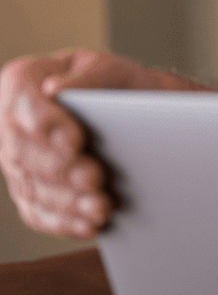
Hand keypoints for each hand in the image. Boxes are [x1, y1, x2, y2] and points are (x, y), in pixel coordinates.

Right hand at [0, 49, 208, 238]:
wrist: (128, 114)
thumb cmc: (116, 85)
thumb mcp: (110, 69)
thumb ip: (88, 75)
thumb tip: (55, 88)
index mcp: (22, 83)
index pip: (22, 105)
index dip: (46, 126)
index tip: (75, 141)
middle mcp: (11, 126)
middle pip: (24, 153)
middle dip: (62, 170)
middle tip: (94, 179)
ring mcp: (17, 161)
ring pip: (32, 187)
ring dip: (67, 202)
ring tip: (102, 208)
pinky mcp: (30, 191)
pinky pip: (38, 212)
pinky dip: (64, 222)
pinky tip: (91, 226)